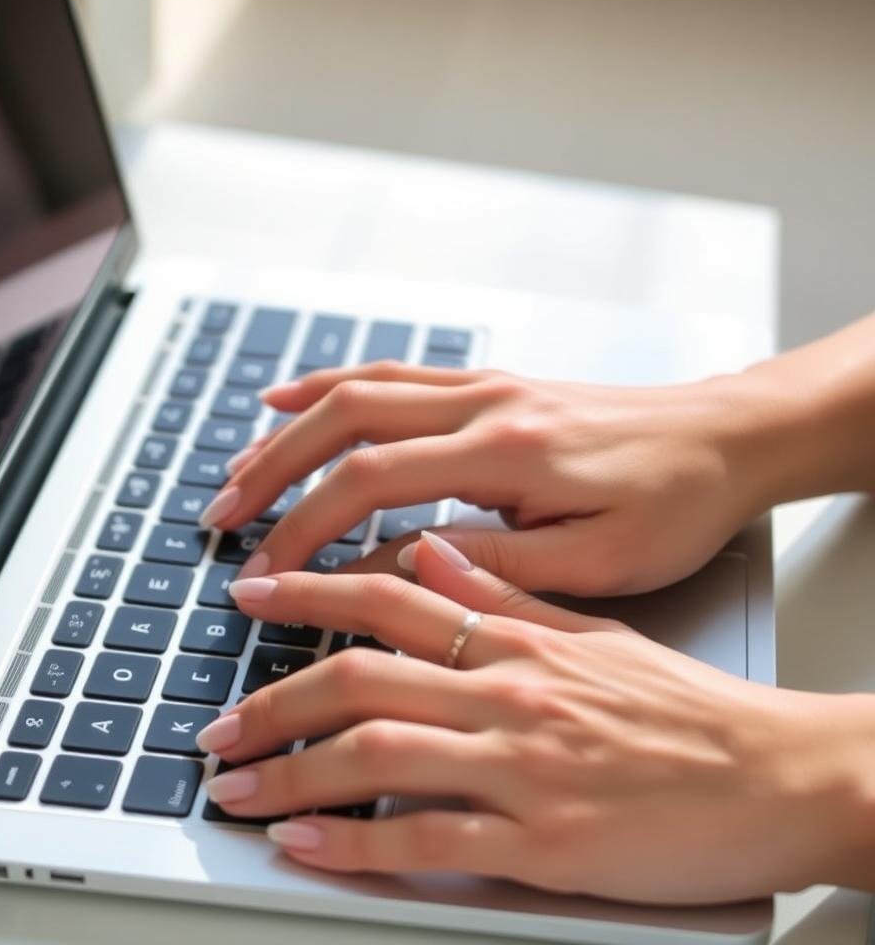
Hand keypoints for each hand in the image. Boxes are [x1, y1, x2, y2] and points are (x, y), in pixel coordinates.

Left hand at [195, 533, 872, 903]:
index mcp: (518, 637)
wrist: (776, 772)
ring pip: (376, 755)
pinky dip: (354, 843)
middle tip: (216, 721)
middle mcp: (508, 693)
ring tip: (233, 785)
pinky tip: (304, 845)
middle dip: (273, 697)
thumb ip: (504, 594)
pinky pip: (427, 840)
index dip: (310, 593)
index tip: (252, 594)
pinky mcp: (544, 845)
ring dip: (290, 772)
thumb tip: (430, 558)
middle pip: (361, 678)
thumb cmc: (685, 708)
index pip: (390, 598)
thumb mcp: (592, 630)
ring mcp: (522, 768)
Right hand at [203, 362, 783, 594]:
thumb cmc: (674, 503)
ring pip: (358, 389)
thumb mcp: (593, 560)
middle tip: (222, 514)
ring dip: (290, 428)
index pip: (371, 481)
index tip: (267, 573)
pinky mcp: (490, 386)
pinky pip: (394, 372)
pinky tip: (296, 399)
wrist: (725, 438)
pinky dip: (333, 385)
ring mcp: (484, 386)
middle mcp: (483, 404)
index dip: (305, 528)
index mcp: (506, 451)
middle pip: (344, 420)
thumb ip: (486, 563)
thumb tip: (394, 564)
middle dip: (272, 469)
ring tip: (239, 466)